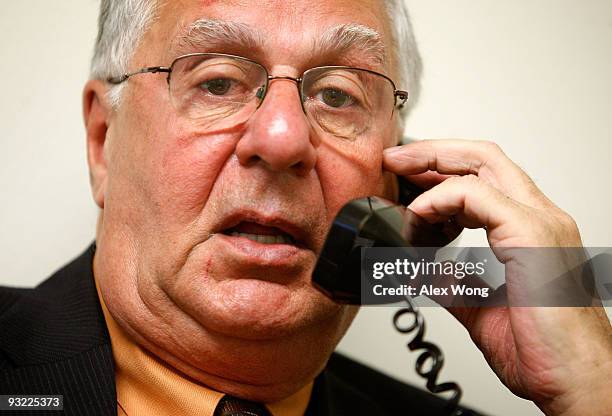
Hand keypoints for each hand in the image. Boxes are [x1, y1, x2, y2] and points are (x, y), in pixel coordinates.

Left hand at [384, 139, 611, 415]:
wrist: (576, 382)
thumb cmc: (543, 350)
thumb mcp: (479, 307)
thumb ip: (453, 283)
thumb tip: (424, 270)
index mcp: (529, 231)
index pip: (483, 176)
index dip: (441, 168)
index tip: (405, 176)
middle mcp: (538, 217)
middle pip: (482, 157)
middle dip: (432, 152)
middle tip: (394, 159)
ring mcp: (539, 223)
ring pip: (483, 162)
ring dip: (433, 164)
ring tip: (400, 173)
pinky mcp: (532, 236)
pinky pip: (477, 195)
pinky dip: (441, 198)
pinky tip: (420, 215)